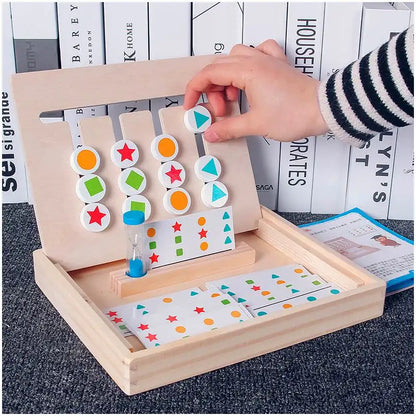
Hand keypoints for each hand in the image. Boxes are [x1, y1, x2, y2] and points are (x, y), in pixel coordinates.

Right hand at [184, 39, 327, 141]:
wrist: (323, 110)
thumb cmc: (296, 113)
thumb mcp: (256, 124)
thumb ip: (229, 128)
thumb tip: (212, 132)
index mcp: (247, 72)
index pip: (209, 74)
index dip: (194, 90)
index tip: (191, 105)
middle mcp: (256, 61)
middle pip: (219, 67)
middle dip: (211, 90)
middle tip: (217, 111)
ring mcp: (268, 61)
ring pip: (235, 58)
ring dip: (226, 78)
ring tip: (232, 99)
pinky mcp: (278, 66)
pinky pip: (258, 53)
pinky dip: (248, 63)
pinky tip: (248, 76)